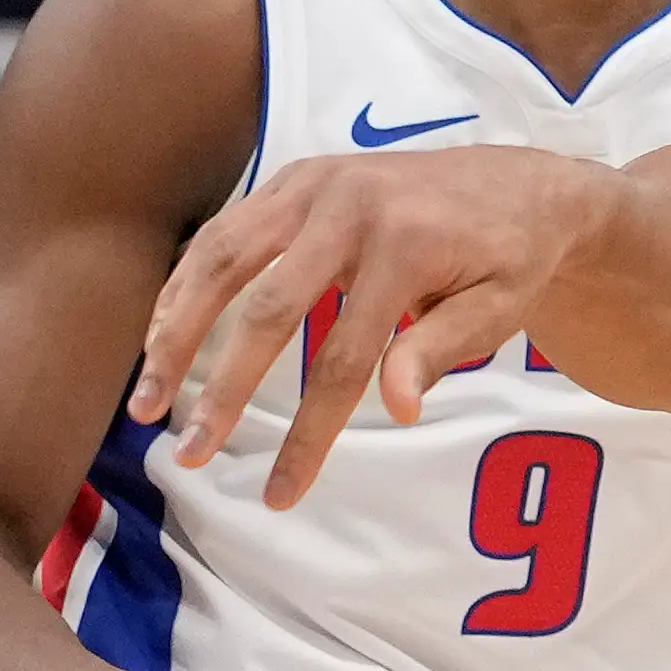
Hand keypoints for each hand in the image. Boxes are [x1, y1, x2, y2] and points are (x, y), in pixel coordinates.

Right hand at [129, 144, 616, 507]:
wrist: (521, 185)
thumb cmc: (511, 259)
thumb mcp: (502, 308)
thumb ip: (444, 349)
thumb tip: (397, 408)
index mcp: (405, 245)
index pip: (343, 358)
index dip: (309, 432)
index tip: (280, 493)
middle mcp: (349, 206)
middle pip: (266, 308)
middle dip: (223, 389)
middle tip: (189, 454)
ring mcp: (315, 184)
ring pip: (221, 260)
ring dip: (176, 332)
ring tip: (149, 402)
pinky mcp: (296, 178)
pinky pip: (224, 233)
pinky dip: (186, 285)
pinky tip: (162, 338)